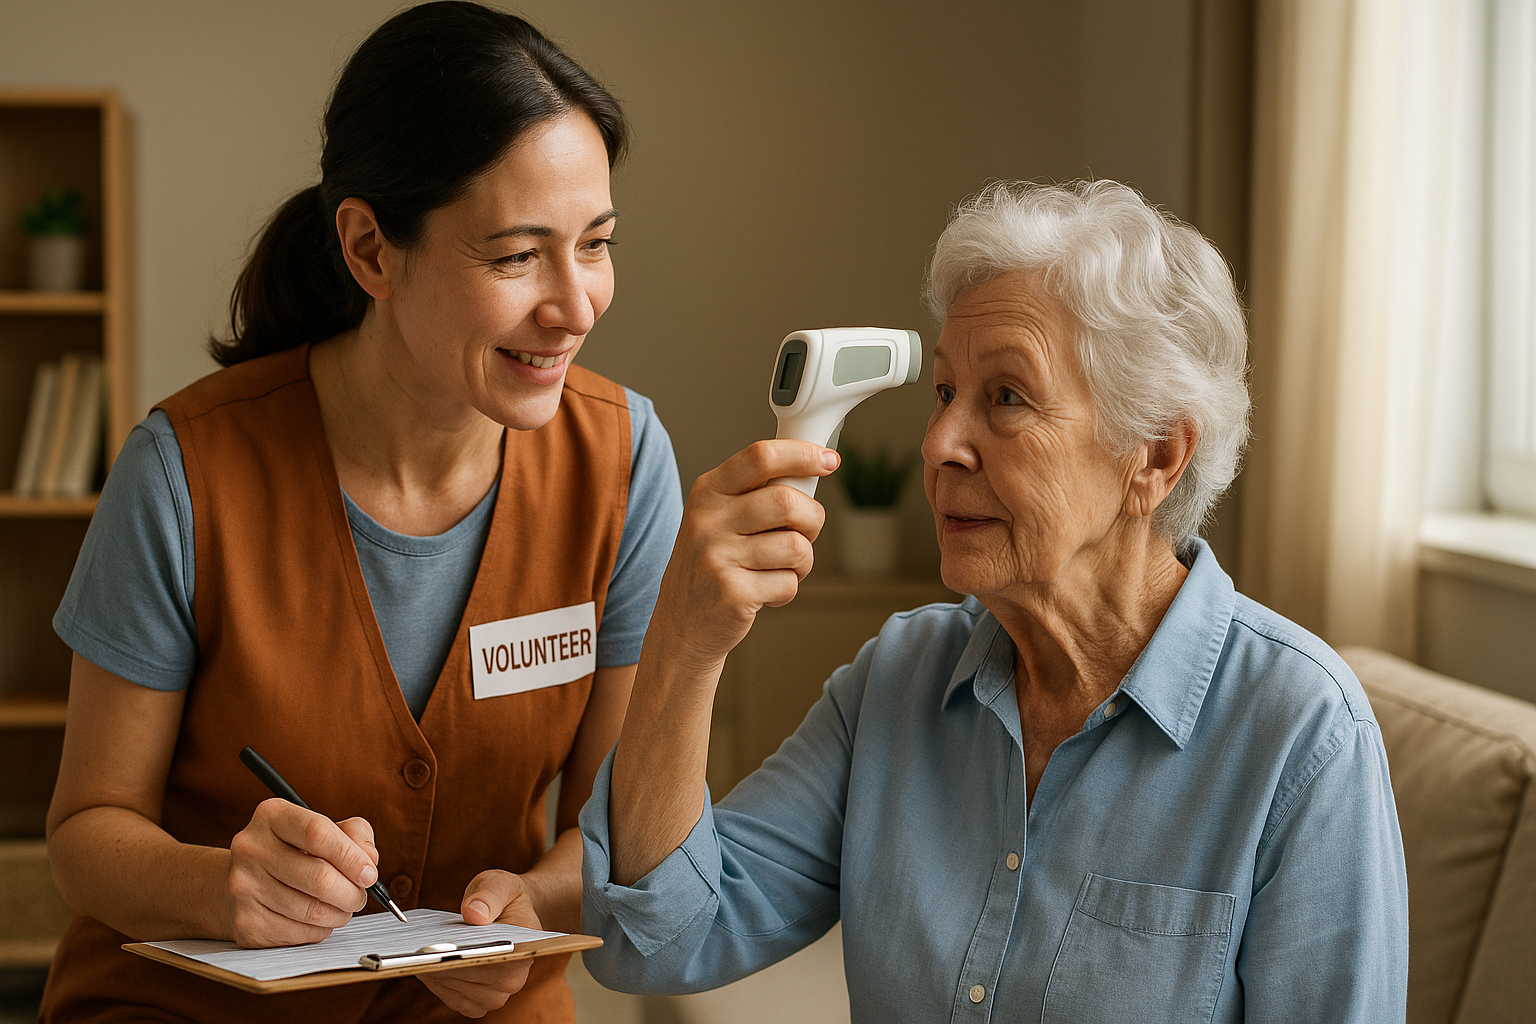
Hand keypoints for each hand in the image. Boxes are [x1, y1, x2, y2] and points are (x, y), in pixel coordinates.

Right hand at [225, 799, 378, 946]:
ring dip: (339, 914)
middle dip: (352, 892)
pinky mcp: (245, 921)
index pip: (318, 833)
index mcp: (272, 816)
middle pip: (319, 877)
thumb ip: (354, 834)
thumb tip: (368, 861)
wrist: (243, 879)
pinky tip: (320, 919)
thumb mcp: (323, 828)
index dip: (351, 856)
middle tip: (361, 896)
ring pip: (312, 910)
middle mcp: (252, 848)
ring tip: (344, 907)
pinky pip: (299, 933)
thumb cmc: (292, 851)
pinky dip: (320, 930)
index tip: (369, 873)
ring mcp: (243, 886)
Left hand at [418, 870, 541, 1017]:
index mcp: (524, 950)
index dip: (461, 956)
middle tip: (419, 947)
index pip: (490, 961)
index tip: (435, 948)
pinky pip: (452, 998)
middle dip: (442, 963)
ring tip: (422, 952)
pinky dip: (437, 982)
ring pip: (456, 991)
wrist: (511, 914)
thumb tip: (473, 913)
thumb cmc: (505, 898)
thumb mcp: (499, 883)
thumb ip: (489, 895)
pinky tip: (430, 963)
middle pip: (468, 978)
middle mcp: (513, 980)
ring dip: (436, 973)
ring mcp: (495, 996)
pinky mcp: (477, 1003)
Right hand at [650, 440, 837, 672]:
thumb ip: (756, 494)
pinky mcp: (732, 594)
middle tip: (805, 533)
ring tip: (781, 570)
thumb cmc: (712, 566)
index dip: (803, 454)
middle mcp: (707, 521)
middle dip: (812, 520)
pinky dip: (787, 590)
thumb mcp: (718, 519)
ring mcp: (716, 558)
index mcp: (707, 492)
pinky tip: (766, 594)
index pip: (760, 457)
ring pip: (795, 547)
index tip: (829, 461)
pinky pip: (788, 583)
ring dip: (802, 562)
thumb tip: (815, 466)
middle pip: (787, 502)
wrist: (680, 626)